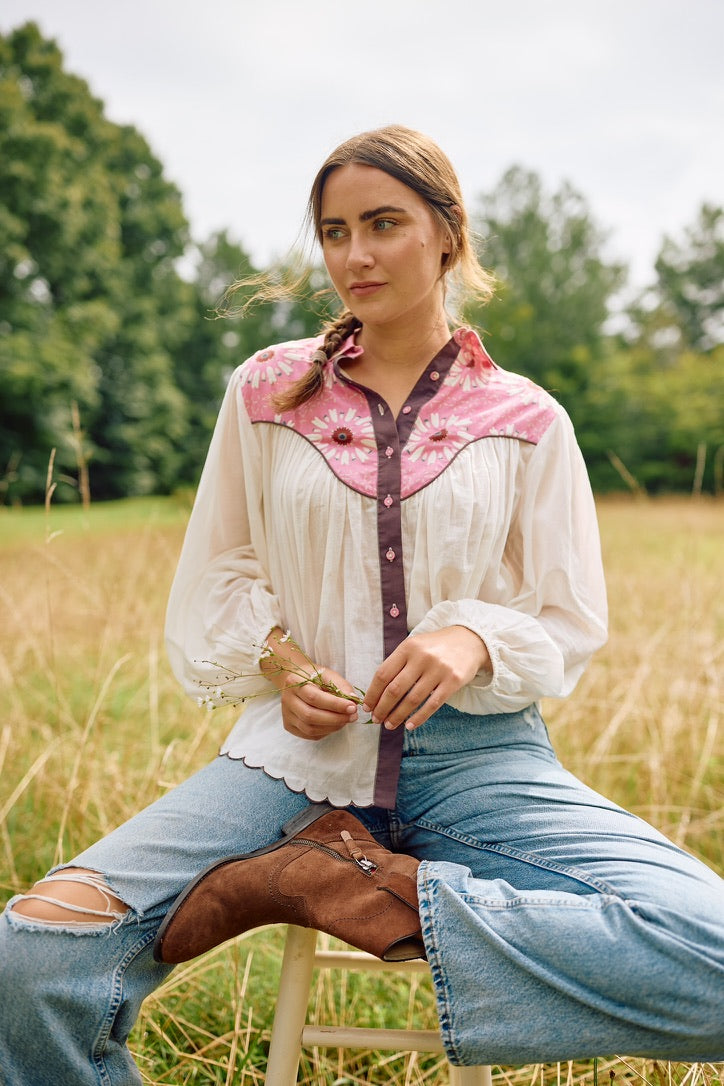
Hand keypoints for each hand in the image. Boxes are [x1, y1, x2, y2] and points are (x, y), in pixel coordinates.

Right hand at [260, 628, 358, 740]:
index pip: (314, 698)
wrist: (298, 681)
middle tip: (353, 716)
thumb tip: (354, 701)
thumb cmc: (316, 678)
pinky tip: (335, 724)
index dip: (335, 705)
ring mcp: (286, 715)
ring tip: (346, 720)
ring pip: (310, 729)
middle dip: (335, 718)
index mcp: (293, 683)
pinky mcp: (289, 726)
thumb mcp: (329, 676)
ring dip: (332, 727)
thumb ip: (342, 687)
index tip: (353, 707)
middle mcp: (286, 700)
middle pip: (310, 716)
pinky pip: (309, 735)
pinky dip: (326, 731)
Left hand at [362, 626, 489, 731]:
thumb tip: (377, 692)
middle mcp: (422, 657)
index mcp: (407, 647)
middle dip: (382, 708)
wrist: (469, 640)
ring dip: (397, 716)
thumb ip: (397, 664)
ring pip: (412, 700)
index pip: (383, 674)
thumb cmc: (435, 646)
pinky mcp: (453, 681)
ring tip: (389, 725)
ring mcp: (438, 669)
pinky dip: (419, 718)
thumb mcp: (414, 646)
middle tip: (376, 719)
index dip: (372, 693)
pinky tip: (409, 726)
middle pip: (395, 689)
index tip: (367, 707)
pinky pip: (432, 704)